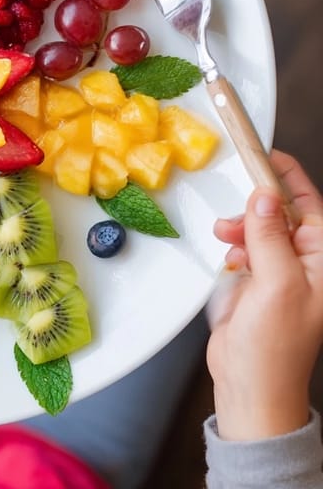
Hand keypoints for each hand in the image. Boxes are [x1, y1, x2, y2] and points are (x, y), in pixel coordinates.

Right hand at [207, 150, 322, 439]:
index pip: (309, 203)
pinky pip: (248, 244)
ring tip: (228, 239)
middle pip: (282, 211)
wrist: (250, 383)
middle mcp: (309, 262)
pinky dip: (236, 245)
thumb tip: (265, 198)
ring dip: (241, 228)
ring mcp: (285, 270)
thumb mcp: (276, 283)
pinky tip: (232, 260)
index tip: (262, 154)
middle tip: (236, 216)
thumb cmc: (274, 346)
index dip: (286, 176)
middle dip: (255, 208)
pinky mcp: (262, 278)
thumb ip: (269, 236)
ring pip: (261, 226)